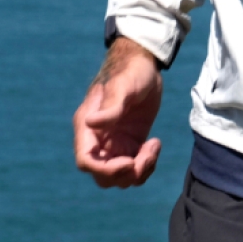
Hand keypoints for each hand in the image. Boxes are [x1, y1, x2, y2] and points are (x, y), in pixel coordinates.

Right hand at [73, 37, 164, 187]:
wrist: (144, 64)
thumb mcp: (124, 86)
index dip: (105, 169)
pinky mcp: (130, 145)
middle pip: (103, 176)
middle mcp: (98, 139)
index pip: (86, 161)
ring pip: (120, 177)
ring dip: (139, 172)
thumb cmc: (131, 71)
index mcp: (87, 126)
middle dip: (126, 174)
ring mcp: (114, 144)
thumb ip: (111, 106)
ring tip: (153, 147)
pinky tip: (155, 144)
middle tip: (146, 155)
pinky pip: (135, 169)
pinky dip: (147, 165)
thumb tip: (91, 123)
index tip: (129, 162)